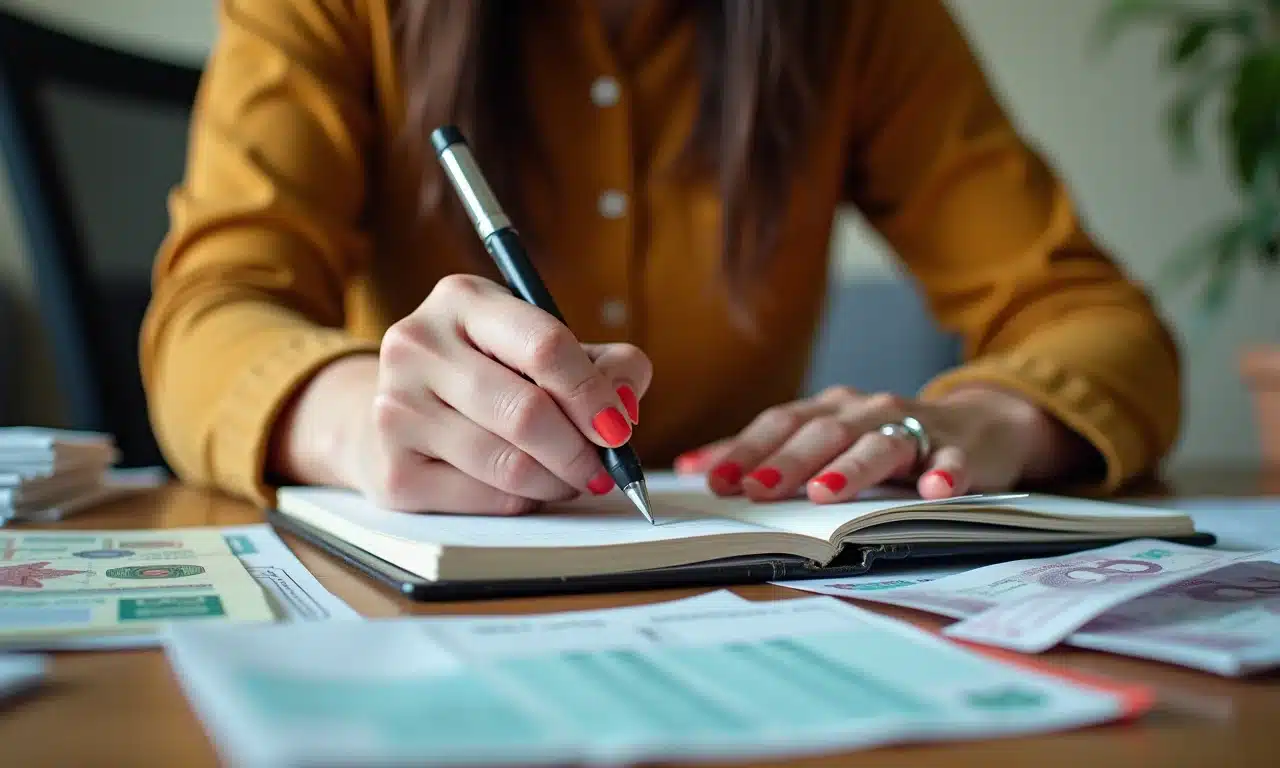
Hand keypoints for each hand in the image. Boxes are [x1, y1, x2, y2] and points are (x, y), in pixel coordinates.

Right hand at [341, 275, 650, 512]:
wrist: (399, 409)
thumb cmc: (491, 372)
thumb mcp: (544, 347)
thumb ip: (606, 364)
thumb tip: (624, 405)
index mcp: (462, 299)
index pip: (545, 346)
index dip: (592, 394)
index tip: (619, 429)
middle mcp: (417, 346)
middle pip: (527, 412)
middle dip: (580, 451)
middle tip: (602, 470)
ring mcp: (395, 409)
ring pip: (508, 464)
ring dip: (557, 482)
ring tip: (570, 478)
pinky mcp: (392, 471)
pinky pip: (483, 499)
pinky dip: (521, 501)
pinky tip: (524, 488)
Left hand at [674, 385, 1094, 502]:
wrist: (980, 427)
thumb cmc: (888, 439)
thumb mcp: (828, 442)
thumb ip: (768, 455)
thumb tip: (695, 470)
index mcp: (831, 410)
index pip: (781, 423)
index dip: (746, 448)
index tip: (712, 479)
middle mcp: (868, 411)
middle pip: (823, 433)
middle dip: (787, 460)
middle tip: (756, 489)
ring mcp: (916, 428)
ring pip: (880, 444)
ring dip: (852, 468)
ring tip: (826, 493)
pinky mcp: (963, 450)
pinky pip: (954, 461)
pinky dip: (945, 474)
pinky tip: (934, 491)